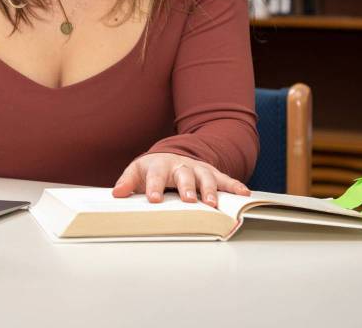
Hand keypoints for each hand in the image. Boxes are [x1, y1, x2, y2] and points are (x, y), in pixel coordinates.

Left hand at [111, 153, 250, 207]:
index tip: (152, 200)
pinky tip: (244, 194)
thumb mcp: (137, 172)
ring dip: (210, 190)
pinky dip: (235, 186)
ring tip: (212, 204)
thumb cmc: (152, 169)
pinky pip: (225, 179)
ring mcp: (198, 168)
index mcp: (159, 164)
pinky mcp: (212, 173)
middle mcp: (181, 164)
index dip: (154, 187)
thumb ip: (127, 182)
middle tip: (188, 201)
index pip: (155, 175)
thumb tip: (117, 193)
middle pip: (185, 174)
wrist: (172, 156)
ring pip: (206, 177)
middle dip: (187, 187)